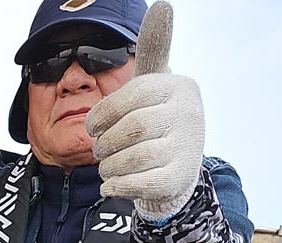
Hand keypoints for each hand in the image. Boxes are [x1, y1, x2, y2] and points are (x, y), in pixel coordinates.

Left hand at [86, 2, 204, 221]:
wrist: (177, 172)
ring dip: (109, 167)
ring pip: (134, 158)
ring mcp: (186, 149)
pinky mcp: (178, 179)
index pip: (130, 96)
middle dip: (105, 145)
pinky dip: (117, 185)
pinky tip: (111, 184)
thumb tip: (163, 5)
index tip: (92, 128)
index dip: (101, 115)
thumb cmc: (157, 123)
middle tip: (99, 151)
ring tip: (106, 167)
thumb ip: (154, 51)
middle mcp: (188, 115)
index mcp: (179, 87)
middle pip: (131, 129)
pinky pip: (139, 183)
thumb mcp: (155, 86)